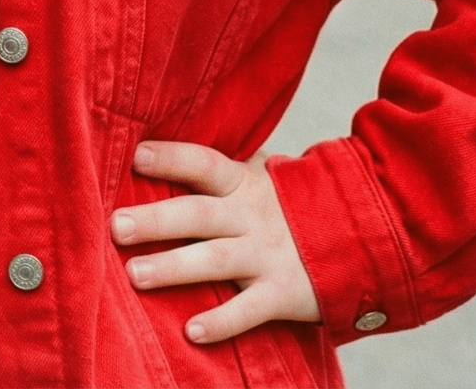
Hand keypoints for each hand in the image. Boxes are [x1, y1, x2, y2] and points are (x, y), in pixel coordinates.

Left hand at [111, 141, 319, 345]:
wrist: (359, 234)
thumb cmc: (290, 204)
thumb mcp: (262, 177)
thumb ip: (222, 169)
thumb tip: (167, 145)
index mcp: (244, 182)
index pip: (204, 164)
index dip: (172, 158)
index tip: (135, 156)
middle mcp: (251, 216)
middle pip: (199, 214)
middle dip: (157, 220)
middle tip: (116, 226)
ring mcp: (266, 255)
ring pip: (215, 260)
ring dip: (174, 268)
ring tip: (133, 275)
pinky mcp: (282, 293)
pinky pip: (249, 310)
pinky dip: (221, 322)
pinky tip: (191, 331)